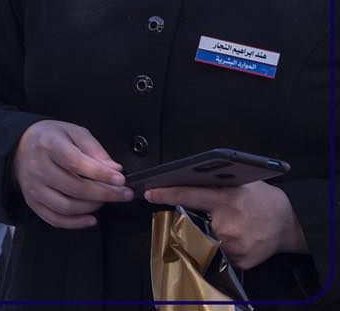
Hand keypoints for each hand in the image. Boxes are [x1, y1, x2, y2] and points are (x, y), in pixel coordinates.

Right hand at [12, 119, 132, 228]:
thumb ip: (94, 149)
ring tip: (106, 200)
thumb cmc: (51, 138)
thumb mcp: (73, 132)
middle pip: (74, 188)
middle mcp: (37, 167)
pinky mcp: (32, 202)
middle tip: (124, 194)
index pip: (76, 162)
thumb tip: (114, 170)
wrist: (19, 146)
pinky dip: (76, 224)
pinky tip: (91, 218)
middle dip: (105, 194)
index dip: (100, 173)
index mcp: (48, 144)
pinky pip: (55, 219)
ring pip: (67, 206)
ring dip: (93, 207)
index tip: (121, 180)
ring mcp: (33, 187)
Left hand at [146, 183, 307, 268]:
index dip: (165, 194)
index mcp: (226, 200)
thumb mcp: (241, 182)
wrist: (290, 222)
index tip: (149, 193)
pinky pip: (217, 254)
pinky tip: (235, 237)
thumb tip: (187, 179)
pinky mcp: (239, 260)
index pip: (187, 195)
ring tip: (227, 226)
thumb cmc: (264, 199)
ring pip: (203, 240)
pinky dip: (220, 247)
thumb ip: (214, 182)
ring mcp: (233, 244)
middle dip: (192, 218)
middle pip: (191, 222)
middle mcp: (227, 224)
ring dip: (206, 234)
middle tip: (210, 215)